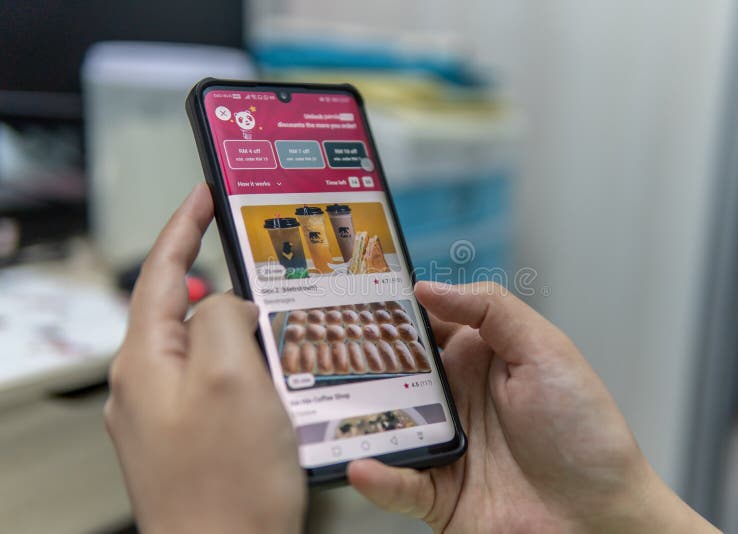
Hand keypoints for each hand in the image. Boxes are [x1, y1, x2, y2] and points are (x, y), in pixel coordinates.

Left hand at [105, 185, 305, 533]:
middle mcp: (148, 387)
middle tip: (271, 274)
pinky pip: (224, 386)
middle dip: (232, 291)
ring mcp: (170, 416)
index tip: (205, 195)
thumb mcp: (232, 376)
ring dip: (250, 339)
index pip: (161, 273)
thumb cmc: (226, 486)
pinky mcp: (195, 438)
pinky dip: (254, 374)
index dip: (184, 227)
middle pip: (190, 313)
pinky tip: (284, 385)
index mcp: (146, 363)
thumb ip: (223, 319)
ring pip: (213, 352)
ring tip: (288, 339)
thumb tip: (227, 305)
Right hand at [348, 281, 717, 532]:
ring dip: (360, 419)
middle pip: (393, 375)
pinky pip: (399, 485)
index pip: (422, 328)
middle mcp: (453, 400)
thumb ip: (491, 311)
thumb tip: (428, 287)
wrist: (602, 518)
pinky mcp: (437, 495)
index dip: (390, 313)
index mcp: (476, 360)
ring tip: (331, 408)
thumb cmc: (585, 431)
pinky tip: (364, 464)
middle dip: (360, 363)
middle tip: (321, 350)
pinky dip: (378, 477)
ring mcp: (443, 446)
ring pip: (387, 427)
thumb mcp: (546, 351)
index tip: (354, 299)